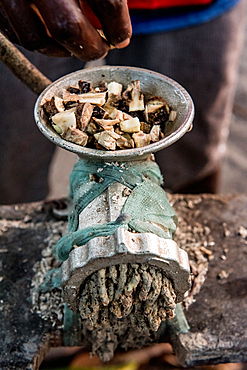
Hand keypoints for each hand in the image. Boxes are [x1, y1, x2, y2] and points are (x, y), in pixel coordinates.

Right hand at [0, 0, 131, 60]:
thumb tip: (118, 26)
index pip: (108, 2)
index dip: (119, 28)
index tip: (121, 37)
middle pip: (68, 29)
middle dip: (91, 47)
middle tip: (101, 47)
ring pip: (39, 40)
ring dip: (62, 50)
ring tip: (76, 45)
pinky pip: (17, 34)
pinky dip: (39, 42)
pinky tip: (52, 36)